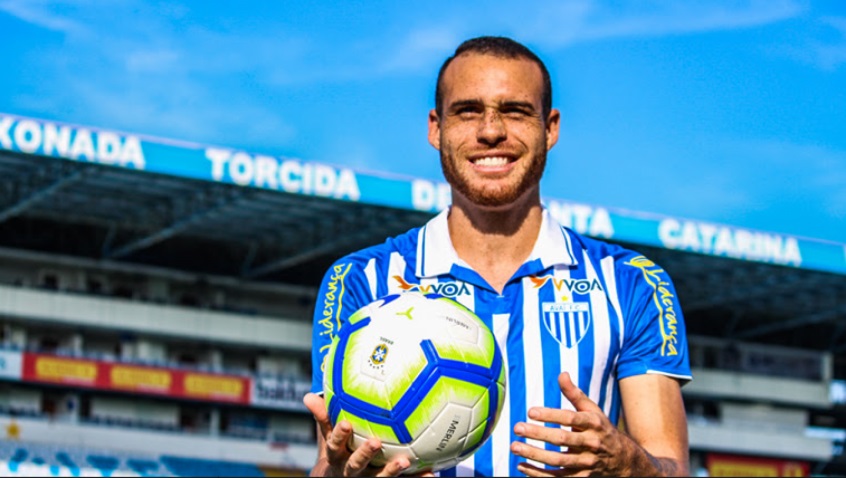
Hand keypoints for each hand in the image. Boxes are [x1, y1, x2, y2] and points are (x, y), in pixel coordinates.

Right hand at [303, 393, 417, 476]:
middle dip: (364, 454)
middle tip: (374, 442)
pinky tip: (431, 475)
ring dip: (392, 470)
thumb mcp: (327, 436)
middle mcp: (352, 471)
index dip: (339, 435)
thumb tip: (307, 397)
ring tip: (405, 461)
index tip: (345, 424)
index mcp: (337, 456)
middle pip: (357, 465)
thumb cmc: (338, 451)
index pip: (334, 445)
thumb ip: (323, 417)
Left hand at [510, 372, 633, 476]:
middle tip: (517, 428)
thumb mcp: (592, 410)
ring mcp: (587, 463)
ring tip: (515, 447)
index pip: (570, 418)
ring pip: (558, 461)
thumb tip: (562, 374)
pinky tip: (522, 466)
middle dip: (538, 434)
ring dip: (535, 455)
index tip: (530, 411)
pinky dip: (539, 475)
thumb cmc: (601, 429)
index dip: (550, 415)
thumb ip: (575, 394)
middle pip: (562, 440)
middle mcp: (591, 443)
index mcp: (593, 423)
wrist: (624, 460)